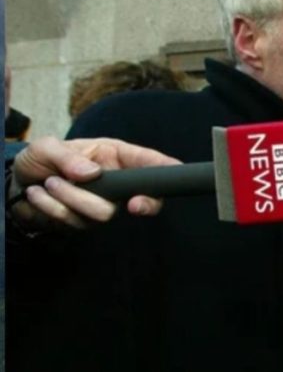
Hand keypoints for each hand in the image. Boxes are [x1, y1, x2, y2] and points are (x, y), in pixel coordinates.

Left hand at [9, 136, 179, 229]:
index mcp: (114, 156)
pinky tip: (40, 196)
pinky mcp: (87, 222)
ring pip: (103, 213)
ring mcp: (104, 204)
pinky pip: (77, 223)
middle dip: (139, 203)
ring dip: (69, 199)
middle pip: (142, 199)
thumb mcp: (46, 148)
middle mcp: (115, 181)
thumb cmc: (39, 160)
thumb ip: (66, 157)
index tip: (176, 172)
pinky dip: (53, 209)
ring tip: (48, 184)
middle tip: (133, 205)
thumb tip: (91, 173)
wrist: (16, 187)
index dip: (167, 168)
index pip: (149, 162)